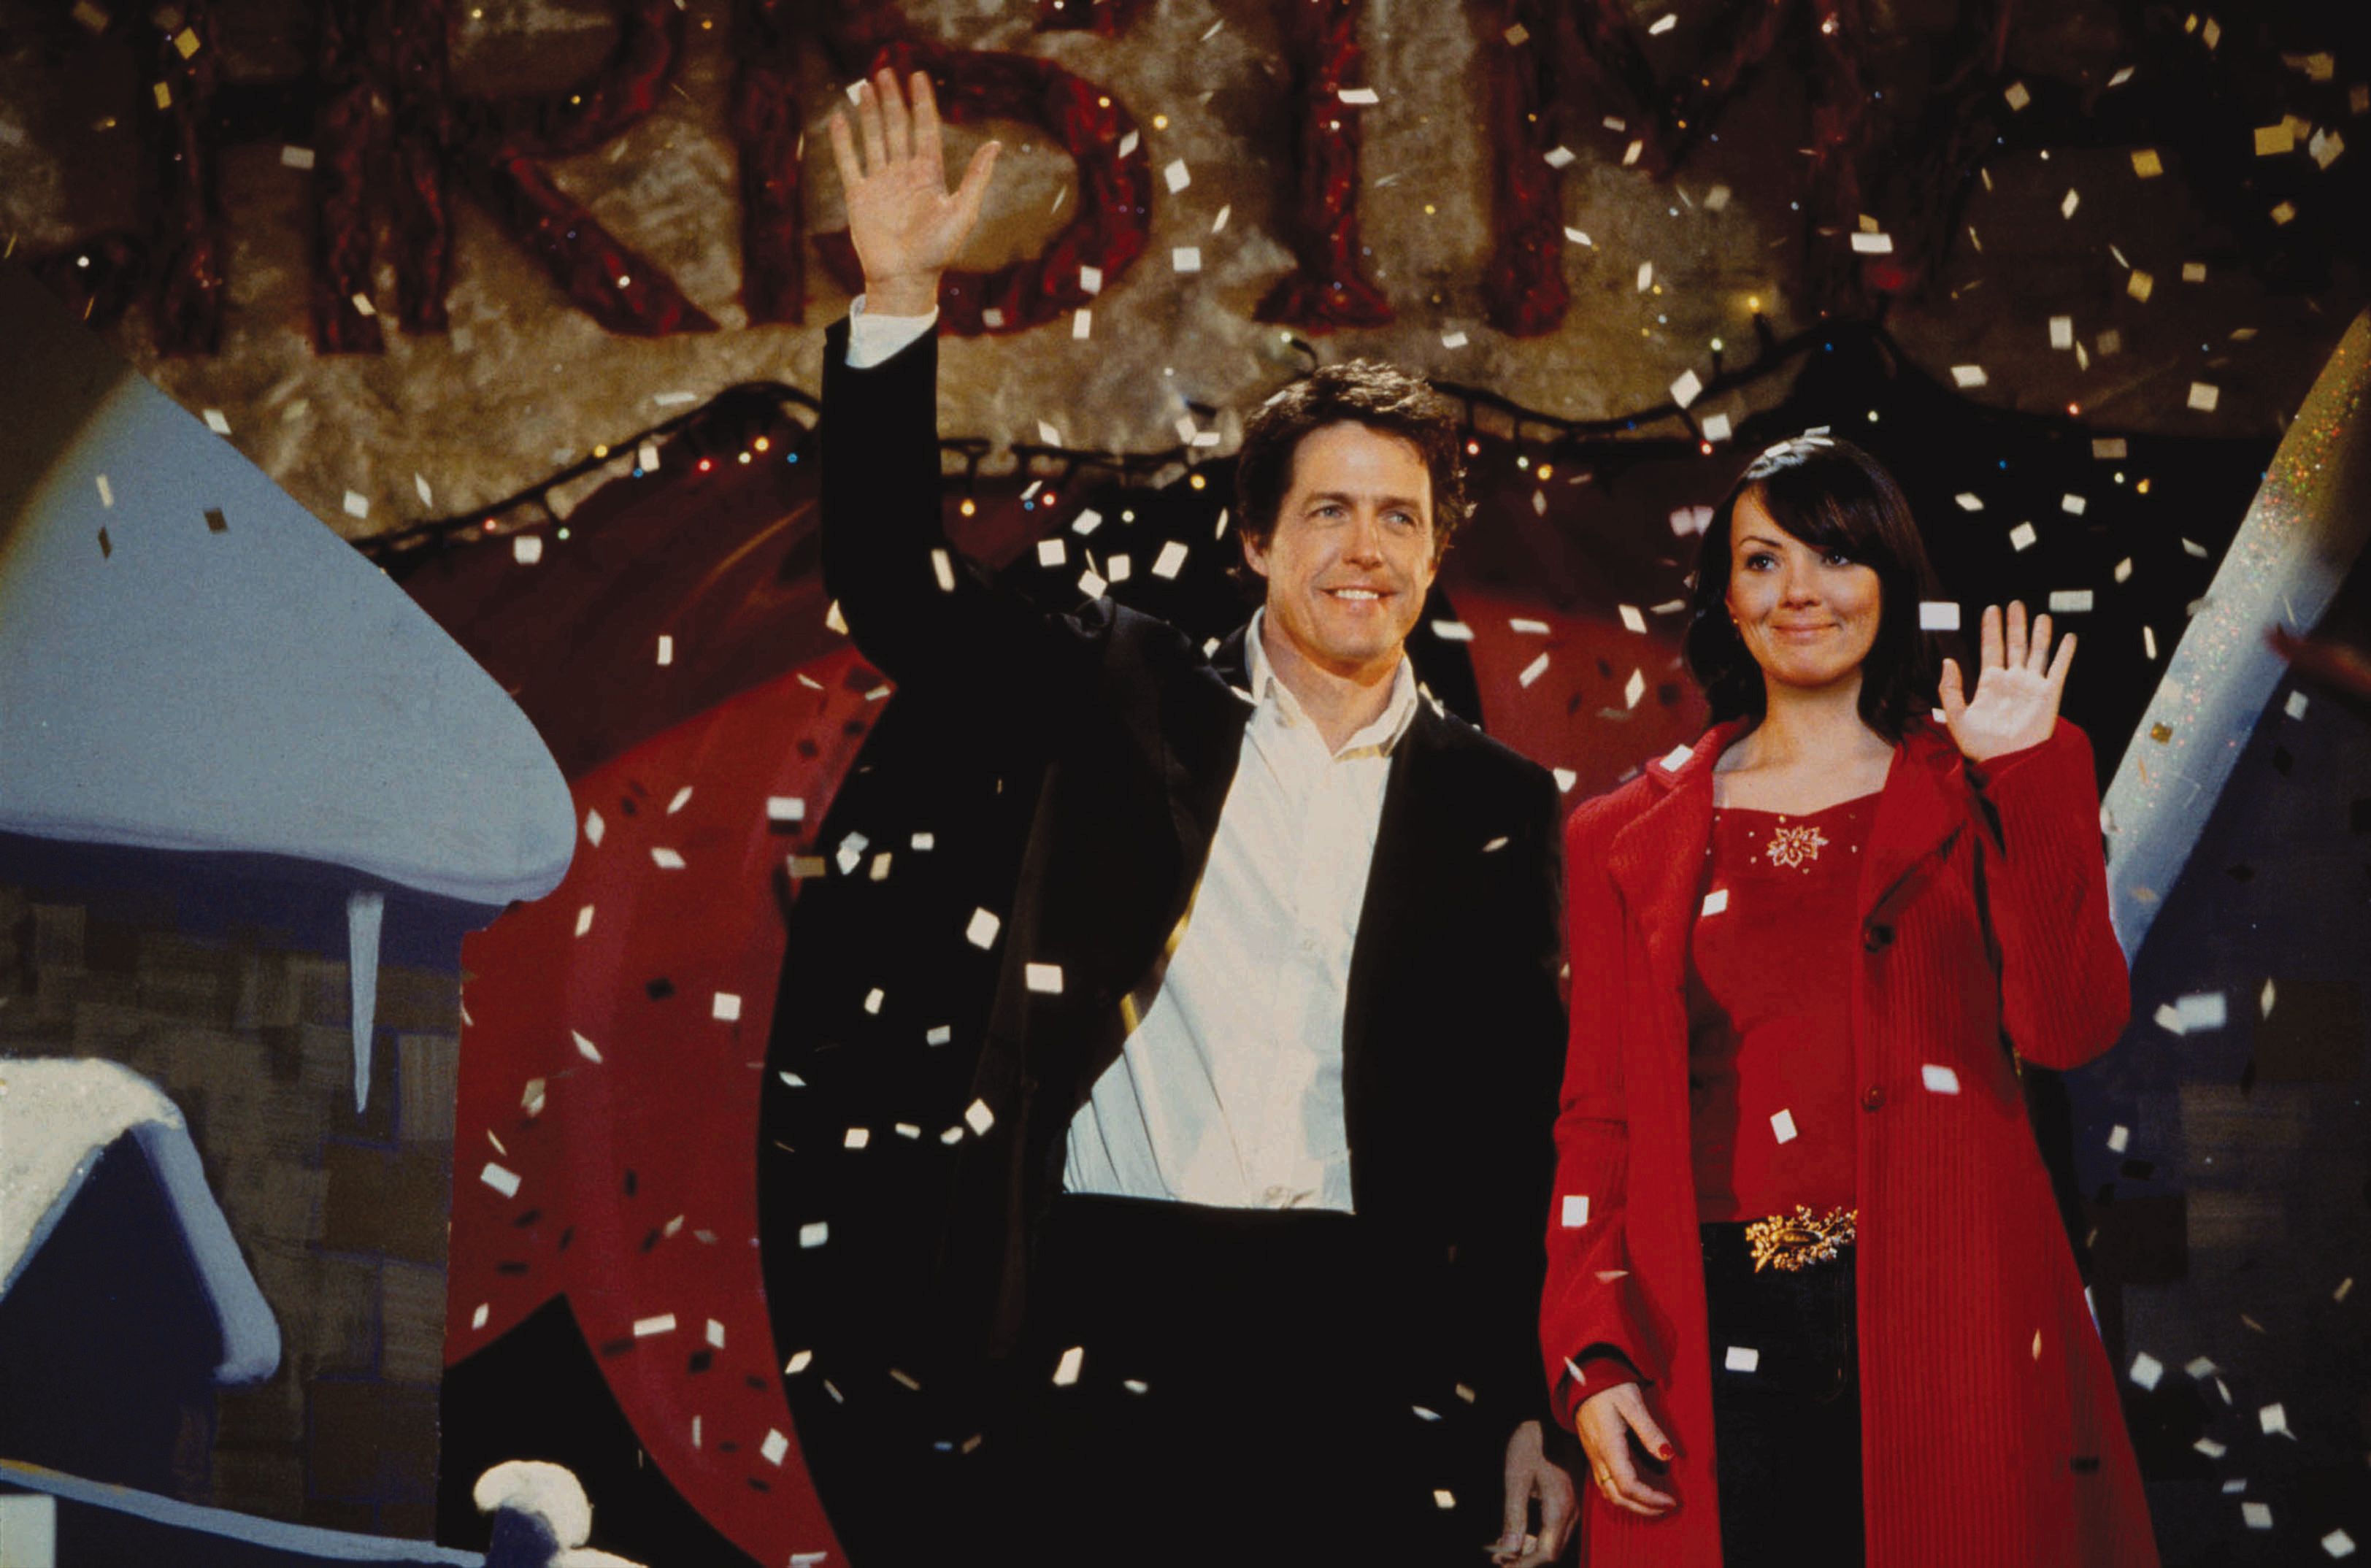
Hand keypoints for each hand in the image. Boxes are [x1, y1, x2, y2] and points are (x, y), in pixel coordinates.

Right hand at [825, 68, 999, 316]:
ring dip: (869, 113)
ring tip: (865, 86)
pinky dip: (843, 142)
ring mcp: (881, 183)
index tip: (918, 76)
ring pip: (874, 138)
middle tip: (886, 71)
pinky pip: (849, 162)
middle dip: (892, 100)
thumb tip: (995, 145)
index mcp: (929, 174)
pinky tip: (838, 119)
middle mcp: (904, 174)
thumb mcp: (963, 212)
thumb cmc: (937, 252)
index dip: (922, 103)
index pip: (925, 129)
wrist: (905, 279)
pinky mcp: (859, 196)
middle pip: (897, 127)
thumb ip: (976, 177)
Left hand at [1492, 1420, 1577, 1565]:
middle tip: (1497, 1557)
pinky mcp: (1569, 1500)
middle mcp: (1572, 1512)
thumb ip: (1514, 1517)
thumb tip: (1508, 1551)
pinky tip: (1518, 1531)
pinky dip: (1536, 1536)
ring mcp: (1573, 1506)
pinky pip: (1555, 1528)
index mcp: (1560, 1509)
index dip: (1523, 1565)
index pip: (1547, 1555)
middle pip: (1551, 1552)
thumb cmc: (1531, 1442)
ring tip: (1502, 1547)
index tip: (1500, 1564)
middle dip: (1524, 1560)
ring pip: (1554, 1542)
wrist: (1549, 1415)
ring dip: (1529, 1549)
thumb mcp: (1516, 1479)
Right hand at [1573, 1382, 1676, 1517]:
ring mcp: (1593, 1457)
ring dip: (1632, 1506)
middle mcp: (1598, 1456)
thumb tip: (1667, 1456)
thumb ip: (1649, 1431)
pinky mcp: (1593, 1455)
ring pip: (1609, 1494)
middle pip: (1617, 1497)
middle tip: (1666, 1507)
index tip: (1670, 1500)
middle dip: (1643, 1508)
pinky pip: (1605, 1485)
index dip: (1650, 1498)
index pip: (1628, 1485)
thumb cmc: (1609, 1388)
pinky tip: (1636, 1493)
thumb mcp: (1632, 1403)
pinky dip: (1622, 1496)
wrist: (1582, 1380)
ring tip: (1654, 1505)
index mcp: (1608, 1445)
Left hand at [1940, 601, 2072, 763]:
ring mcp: (2032, 686)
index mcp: (1990, 684)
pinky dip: (2064, 653)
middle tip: (2015, 604)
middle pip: (2014, 645)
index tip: (1991, 609)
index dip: (1991, 630)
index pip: (1991, 649)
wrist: (2008, 763)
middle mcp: (2012, 681)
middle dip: (2015, 625)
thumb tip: (1947, 661)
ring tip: (2040, 615)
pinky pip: (2058, 669)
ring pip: (2037, 653)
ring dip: (2039, 634)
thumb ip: (1949, 690)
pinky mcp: (2049, 694)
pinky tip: (2068, 637)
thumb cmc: (1981, 745)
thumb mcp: (1956, 717)